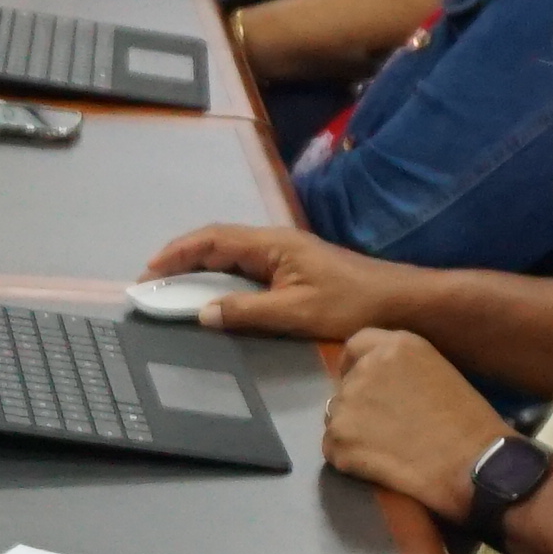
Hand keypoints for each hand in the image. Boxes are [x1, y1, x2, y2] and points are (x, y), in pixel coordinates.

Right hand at [143, 223, 412, 342]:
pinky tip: (216, 298)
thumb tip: (203, 313)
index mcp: (273, 244)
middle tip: (154, 283)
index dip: (177, 252)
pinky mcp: (296, 271)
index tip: (150, 270)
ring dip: (201, 270)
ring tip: (175, 290)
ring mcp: (287, 256)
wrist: (402, 303)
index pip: (213, 240)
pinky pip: (247, 270)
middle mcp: (276, 244)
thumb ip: (247, 313)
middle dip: (182, 260)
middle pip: (218, 244)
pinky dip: (222, 280)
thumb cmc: (353, 304)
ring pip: (232, 257)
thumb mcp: (296, 313)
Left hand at [323, 326, 512, 514]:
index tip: (366, 386)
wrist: (473, 465)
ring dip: (354, 434)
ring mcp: (347, 404)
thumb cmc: (471, 425)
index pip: (356, 346)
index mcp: (396, 346)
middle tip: (387, 430)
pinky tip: (380, 467)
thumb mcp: (439, 374)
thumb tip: (380, 389)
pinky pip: (334, 450)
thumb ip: (403, 372)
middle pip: (346, 386)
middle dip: (359, 406)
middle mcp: (366, 368)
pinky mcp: (338, 439)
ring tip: (388, 451)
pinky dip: (350, 460)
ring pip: (337, 419)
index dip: (356, 366)